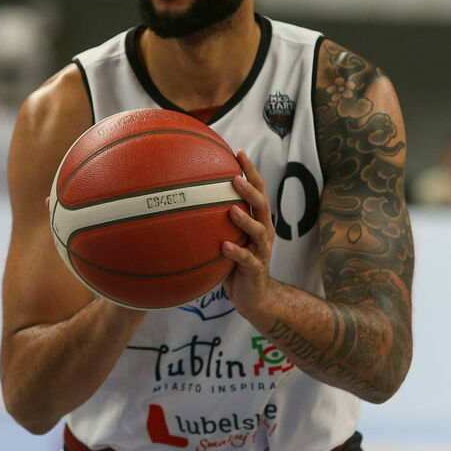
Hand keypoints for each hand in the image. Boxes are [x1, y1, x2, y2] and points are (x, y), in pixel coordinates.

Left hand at [221, 150, 275, 310]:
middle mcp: (265, 231)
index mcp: (259, 220)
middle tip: (234, 178)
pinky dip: (235, 252)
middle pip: (262, 204)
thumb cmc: (236, 263)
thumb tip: (185, 199)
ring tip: (232, 209)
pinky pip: (246, 259)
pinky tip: (224, 247)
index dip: (251, 171)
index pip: (259, 190)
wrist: (255, 297)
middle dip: (250, 189)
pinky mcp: (256, 269)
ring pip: (259, 230)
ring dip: (245, 219)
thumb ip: (216, 220)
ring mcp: (262, 250)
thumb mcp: (228, 237)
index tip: (239, 152)